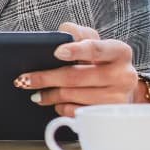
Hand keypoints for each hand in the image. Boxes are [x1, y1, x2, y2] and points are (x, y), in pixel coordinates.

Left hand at [16, 23, 138, 116]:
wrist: (121, 88)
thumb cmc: (100, 62)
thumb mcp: (93, 42)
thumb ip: (77, 33)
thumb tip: (62, 36)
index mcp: (119, 52)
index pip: (96, 49)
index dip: (76, 50)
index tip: (57, 51)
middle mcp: (124, 75)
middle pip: (76, 76)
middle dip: (46, 78)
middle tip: (25, 79)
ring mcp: (118, 97)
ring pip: (72, 95)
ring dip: (49, 95)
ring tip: (38, 93)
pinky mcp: (108, 115)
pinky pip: (76, 112)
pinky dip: (61, 107)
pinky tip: (57, 102)